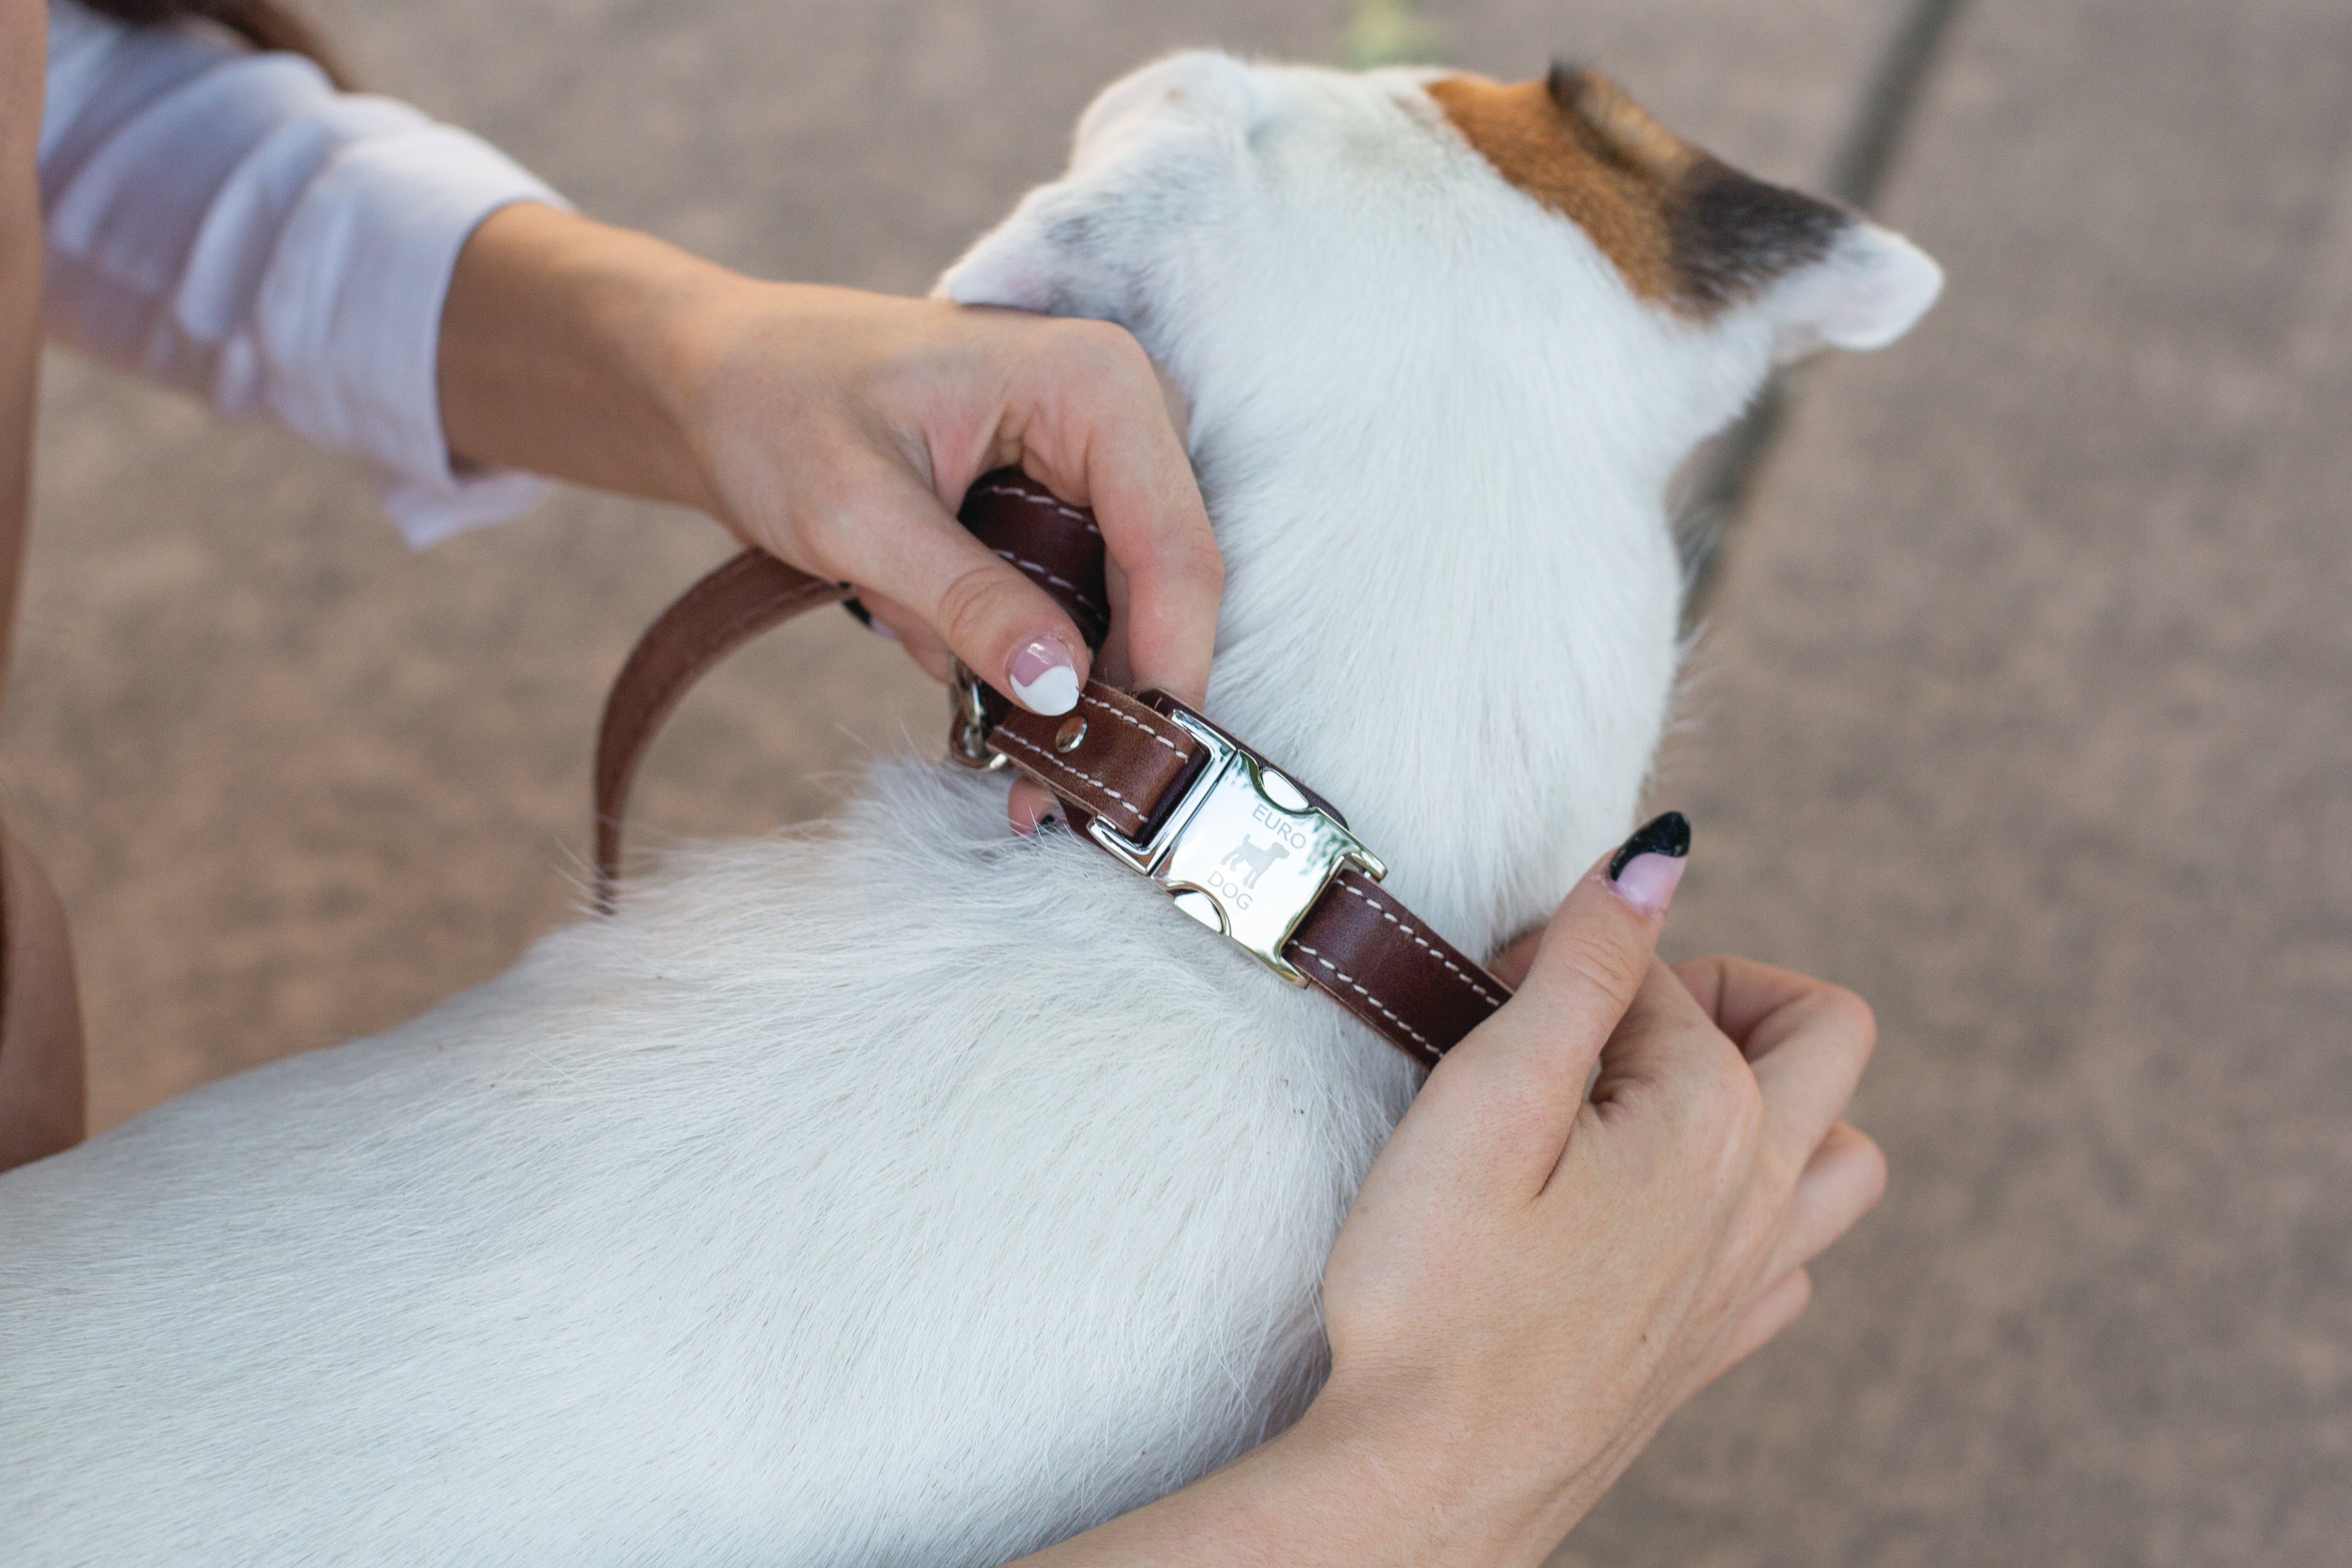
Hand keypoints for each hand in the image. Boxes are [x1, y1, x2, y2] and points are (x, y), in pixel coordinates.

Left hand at [438, 205, 1220, 829]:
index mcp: (1096, 384)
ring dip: (1063, 694)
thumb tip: (1059, 689)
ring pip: (1124, 613)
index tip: (1135, 773)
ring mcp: (1098, 466)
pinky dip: (1030, 667)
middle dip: (1112, 699)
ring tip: (1004, 775)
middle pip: (1164, 591)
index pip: (1174, 551)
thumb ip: (966, 599)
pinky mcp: (1063, 510)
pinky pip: (1078, 609)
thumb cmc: (773, 406)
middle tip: (1048, 803)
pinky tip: (979, 711)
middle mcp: (1123, 418)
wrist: (715, 382)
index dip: (1167, 668)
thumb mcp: (857, 511)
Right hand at [1014, 823, 1884, 1565]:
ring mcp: (1745, 1281)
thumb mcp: (1491, 1098)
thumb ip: (1587, 968)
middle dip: (1720, 990)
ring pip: (1838, 1151)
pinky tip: (1661, 1208)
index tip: (1489, 989)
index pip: (1661, 974)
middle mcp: (1759, 1197)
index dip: (1568, 955)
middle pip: (1818, 1036)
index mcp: (1713, 1122)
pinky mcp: (1708, 1347)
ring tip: (1654, 1097)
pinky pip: (1790, 1251)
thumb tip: (1661, 855)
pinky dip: (1752, 1200)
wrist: (1431, 1481)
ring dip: (1773, 1094)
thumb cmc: (1439, 1296)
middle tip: (1607, 1017)